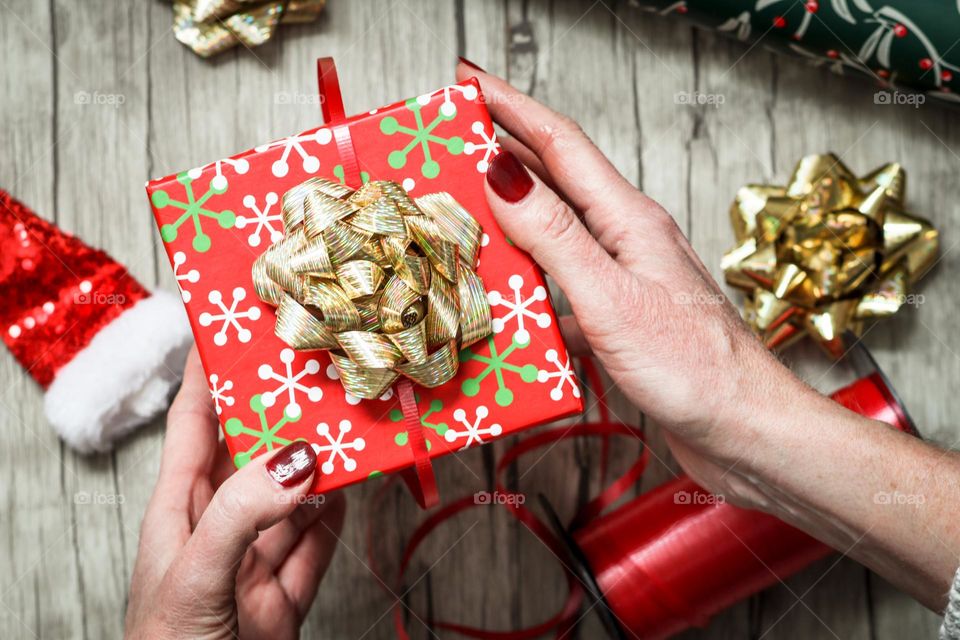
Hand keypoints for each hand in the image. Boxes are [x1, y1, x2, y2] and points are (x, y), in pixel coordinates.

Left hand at [125, 347, 344, 639]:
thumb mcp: (196, 573)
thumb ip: (243, 513)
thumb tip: (301, 457)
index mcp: (179, 509)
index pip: (196, 424)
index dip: (211, 375)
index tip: (236, 329)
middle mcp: (219, 524)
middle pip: (255, 452)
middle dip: (285, 413)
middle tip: (319, 369)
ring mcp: (255, 558)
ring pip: (295, 495)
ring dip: (321, 463)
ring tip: (350, 419)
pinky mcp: (286, 592)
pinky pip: (318, 541)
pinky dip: (338, 513)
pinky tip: (354, 483)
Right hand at [456, 60, 830, 502]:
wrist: (745, 432)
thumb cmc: (694, 370)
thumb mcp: (612, 298)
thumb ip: (556, 237)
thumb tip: (501, 173)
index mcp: (629, 221)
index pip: (560, 145)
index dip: (511, 107)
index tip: (467, 81)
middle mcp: (627, 240)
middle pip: (556, 179)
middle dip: (503, 147)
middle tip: (452, 135)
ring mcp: (625, 279)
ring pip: (556, 229)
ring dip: (511, 210)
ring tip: (464, 201)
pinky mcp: (620, 318)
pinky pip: (562, 280)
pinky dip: (527, 273)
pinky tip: (504, 286)